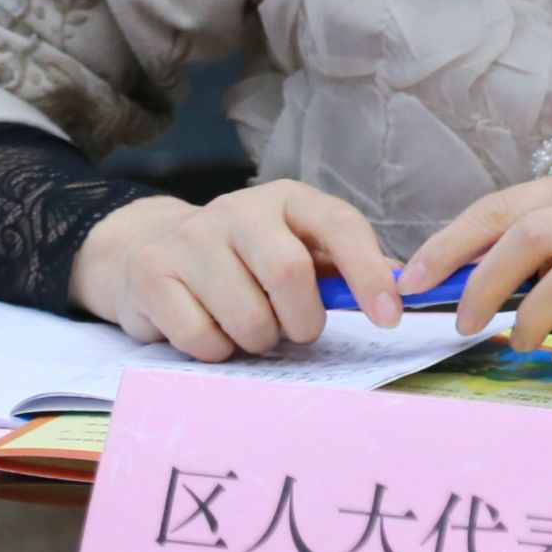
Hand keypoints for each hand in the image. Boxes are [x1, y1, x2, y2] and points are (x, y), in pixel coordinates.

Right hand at [69, 182, 402, 360]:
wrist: (149, 249)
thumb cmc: (243, 258)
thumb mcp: (295, 247)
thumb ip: (341, 266)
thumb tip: (402, 287)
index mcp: (287, 200)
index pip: (339, 225)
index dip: (369, 272)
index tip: (389, 317)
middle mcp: (239, 209)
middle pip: (290, 273)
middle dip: (303, 322)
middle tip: (295, 332)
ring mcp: (192, 238)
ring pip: (247, 316)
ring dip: (258, 342)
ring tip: (248, 328)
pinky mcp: (154, 273)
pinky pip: (202, 338)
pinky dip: (217, 352)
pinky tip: (210, 331)